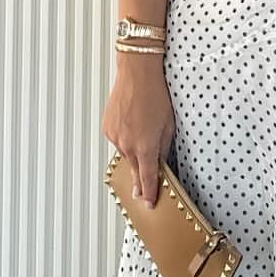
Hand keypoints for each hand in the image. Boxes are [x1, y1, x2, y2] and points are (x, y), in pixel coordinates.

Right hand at [101, 56, 174, 208]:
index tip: (149, 203)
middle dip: (140, 177)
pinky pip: (118, 141)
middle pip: (135, 169)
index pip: (147, 179)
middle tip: (144, 190)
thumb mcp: (168, 125)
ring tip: (144, 133)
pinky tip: (134, 125)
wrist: (137, 73)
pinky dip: (126, 139)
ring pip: (126, 154)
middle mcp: (127, 144)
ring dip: (134, 152)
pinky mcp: (107, 128)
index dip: (149, 194)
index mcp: (144, 146)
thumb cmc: (155, 94)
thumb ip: (163, 149)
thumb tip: (160, 163)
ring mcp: (115, 136)